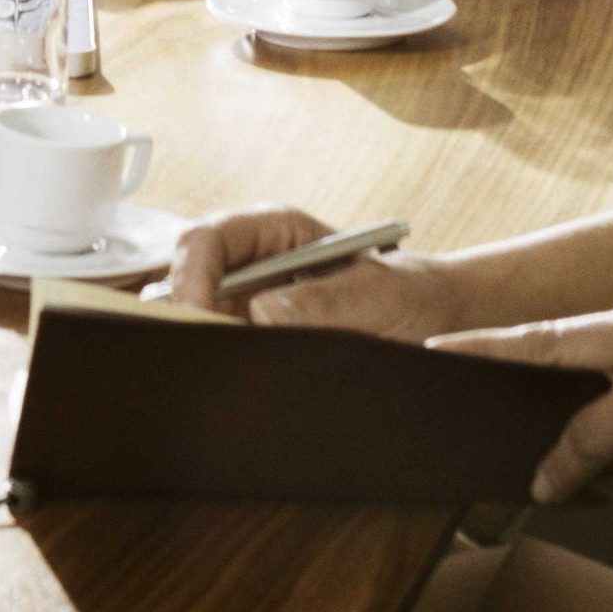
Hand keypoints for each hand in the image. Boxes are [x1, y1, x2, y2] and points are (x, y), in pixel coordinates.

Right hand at [158, 206, 472, 340]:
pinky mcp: (249, 333)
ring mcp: (246, 298)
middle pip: (185, 275)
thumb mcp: (376, 297)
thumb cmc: (408, 295)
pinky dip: (216, 362)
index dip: (191, 273)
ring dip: (199, 341)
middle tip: (203, 355)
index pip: (207, 237)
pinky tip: (237, 381)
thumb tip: (261, 311)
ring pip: (192, 314)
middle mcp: (252, 260)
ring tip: (226, 371)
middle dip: (184, 312)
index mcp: (277, 230)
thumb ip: (326, 302)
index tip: (197, 314)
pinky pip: (215, 344)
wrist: (428, 322)